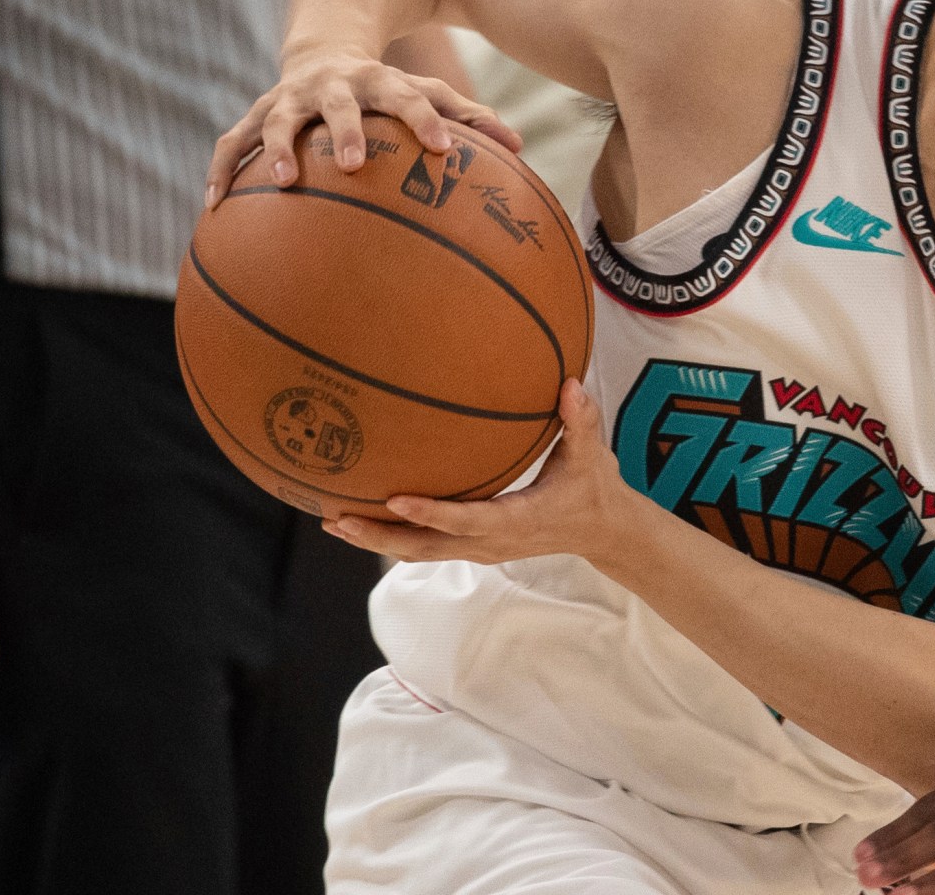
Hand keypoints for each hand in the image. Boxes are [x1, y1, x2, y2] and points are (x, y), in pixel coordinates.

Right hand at [206, 48, 517, 206]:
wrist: (324, 54)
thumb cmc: (389, 91)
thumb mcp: (427, 94)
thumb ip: (471, 118)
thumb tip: (522, 148)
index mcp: (380, 82)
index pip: (410, 97)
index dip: (427, 119)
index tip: (445, 148)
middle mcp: (332, 86)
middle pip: (338, 104)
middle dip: (344, 130)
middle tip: (352, 164)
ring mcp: (289, 99)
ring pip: (275, 119)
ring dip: (273, 147)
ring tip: (279, 180)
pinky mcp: (256, 113)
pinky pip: (229, 142)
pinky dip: (220, 170)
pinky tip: (214, 207)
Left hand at [323, 381, 644, 568]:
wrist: (601, 531)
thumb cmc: (593, 488)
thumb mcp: (590, 455)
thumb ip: (580, 420)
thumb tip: (569, 383)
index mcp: (517, 520)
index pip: (468, 520)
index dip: (431, 512)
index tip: (396, 499)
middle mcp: (491, 542)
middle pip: (425, 547)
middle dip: (379, 536)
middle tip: (337, 518)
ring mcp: (479, 550)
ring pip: (418, 552)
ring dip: (376, 539)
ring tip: (333, 521)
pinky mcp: (473, 548)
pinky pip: (426, 546)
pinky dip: (393, 536)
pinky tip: (364, 518)